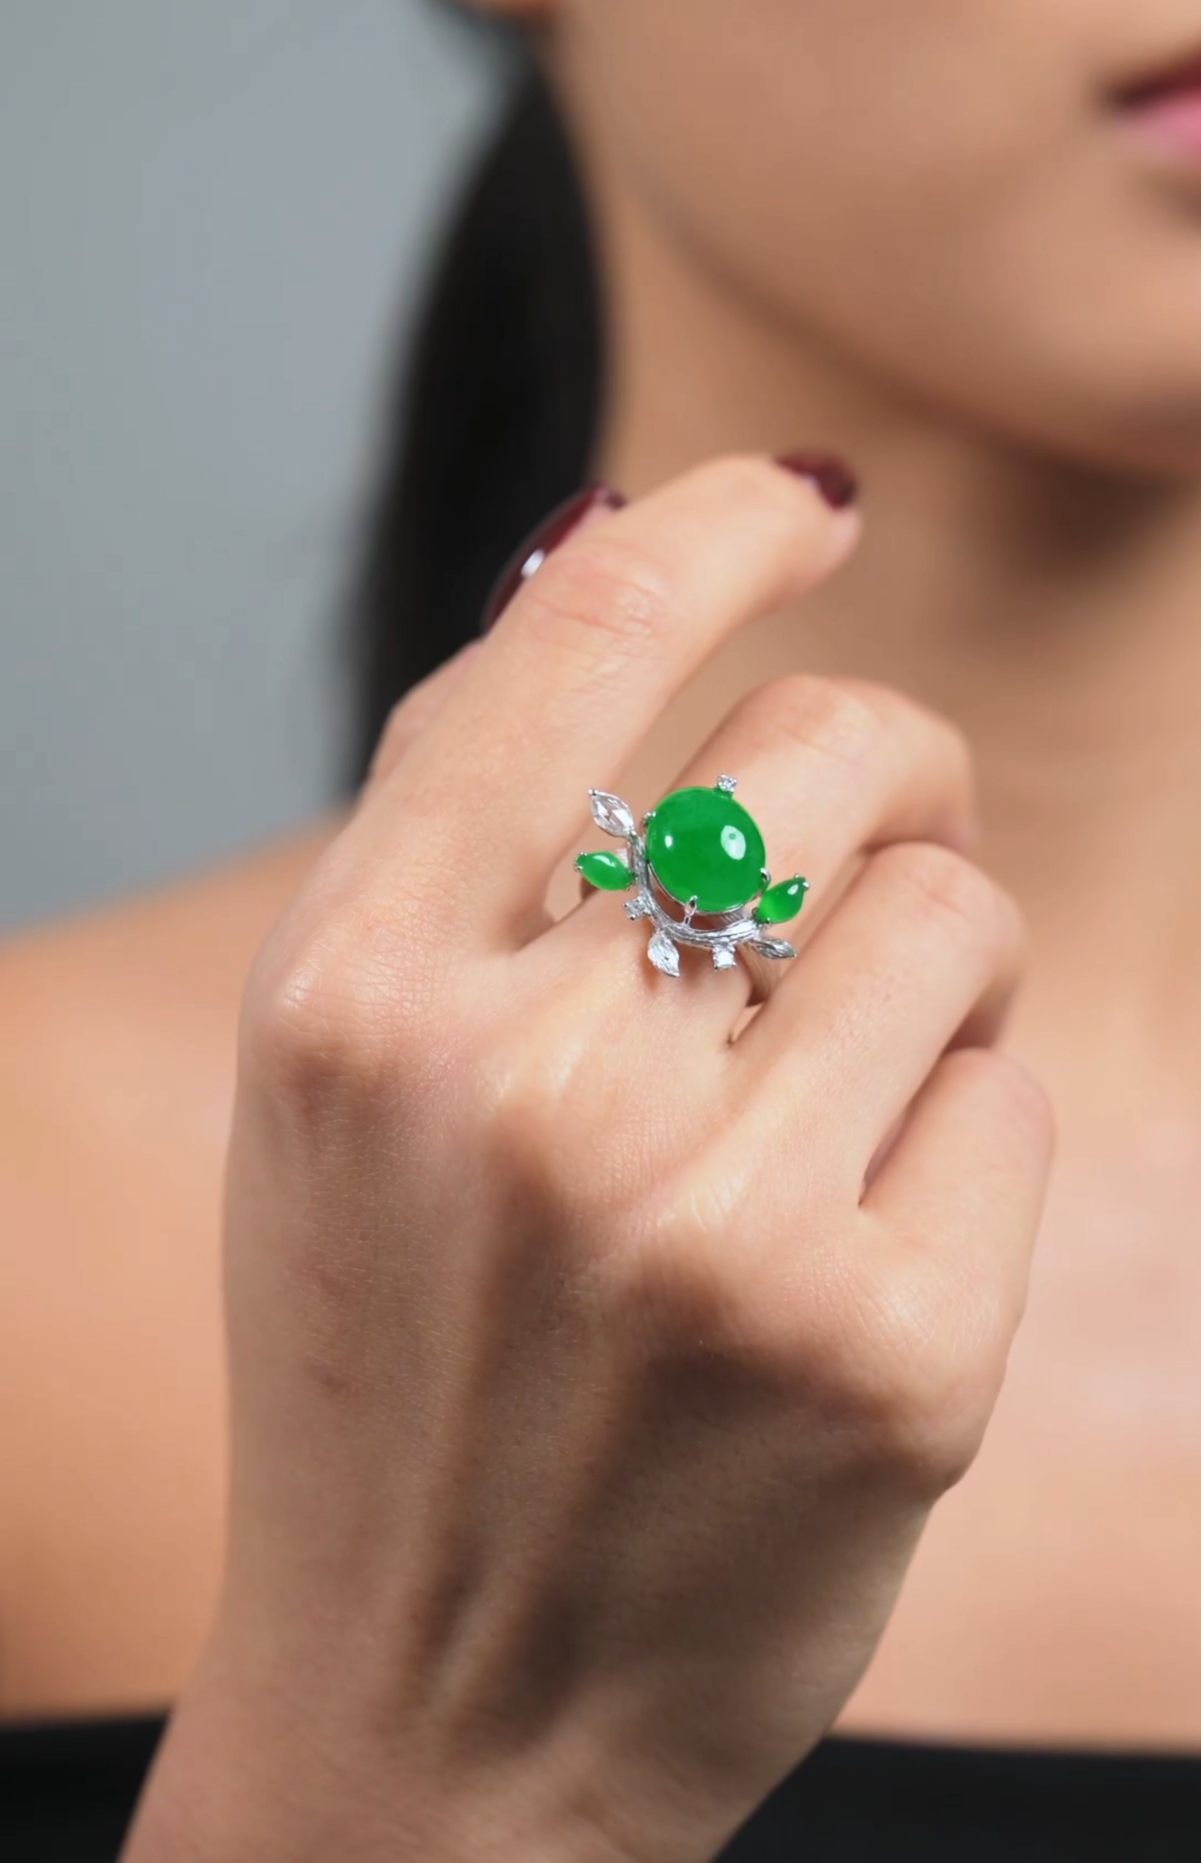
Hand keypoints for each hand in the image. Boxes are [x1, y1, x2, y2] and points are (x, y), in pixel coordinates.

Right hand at [123, 457, 1051, 1862]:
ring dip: (921, 971)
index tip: (803, 503)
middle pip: (825, 754)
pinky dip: (961, 1135)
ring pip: (949, 913)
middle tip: (874, 843)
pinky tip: (856, 1243)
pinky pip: (1011, 1097)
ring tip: (829, 1094)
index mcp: (355, 998)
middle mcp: (522, 1091)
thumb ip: (458, 817)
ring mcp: (712, 1230)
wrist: (442, 1710)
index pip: (574, 648)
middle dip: (884, 772)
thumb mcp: (346, 1087)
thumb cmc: (395, 1366)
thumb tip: (600, 550)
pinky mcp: (889, 1356)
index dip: (718, 533)